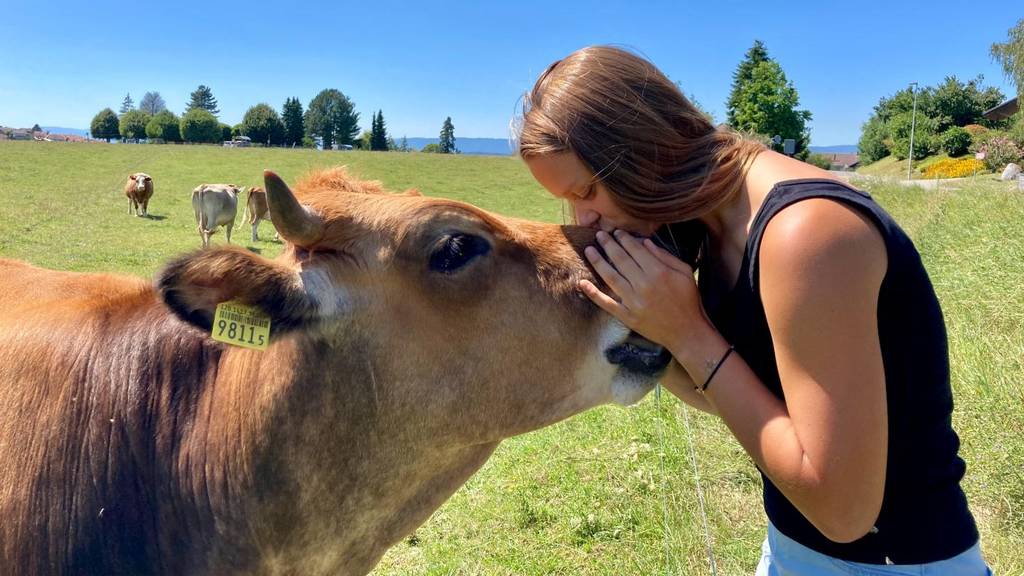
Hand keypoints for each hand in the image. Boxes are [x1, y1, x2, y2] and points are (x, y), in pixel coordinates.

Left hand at [580, 230, 711, 351]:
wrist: (687, 332)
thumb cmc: (689, 300)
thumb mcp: (685, 272)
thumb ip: (665, 255)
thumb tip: (645, 242)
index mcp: (659, 272)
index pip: (635, 250)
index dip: (624, 239)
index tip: (616, 232)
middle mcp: (643, 284)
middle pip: (620, 260)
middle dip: (608, 245)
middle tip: (599, 235)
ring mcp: (633, 301)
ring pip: (610, 277)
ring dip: (597, 262)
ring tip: (589, 250)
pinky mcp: (627, 316)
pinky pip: (607, 303)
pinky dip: (593, 293)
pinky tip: (582, 283)